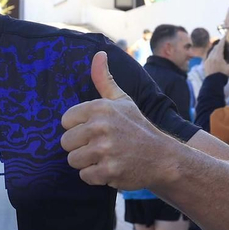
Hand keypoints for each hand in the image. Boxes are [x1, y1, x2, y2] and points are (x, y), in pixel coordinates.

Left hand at [60, 52, 180, 190]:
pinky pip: (85, 176)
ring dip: (87, 162)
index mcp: (100, 107)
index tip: (93, 130)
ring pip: (73, 160)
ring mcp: (104, 150)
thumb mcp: (123, 100)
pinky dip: (96, 176)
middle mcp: (100, 127)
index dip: (77, 128)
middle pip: (66, 142)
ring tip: (105, 157)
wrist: (163, 157)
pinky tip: (110, 168)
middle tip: (100, 146)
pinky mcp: (108, 171)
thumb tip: (98, 53)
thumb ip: (104, 79)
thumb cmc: (138, 127)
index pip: (65, 121)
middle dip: (80, 147)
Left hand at [202, 38, 228, 79]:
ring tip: (221, 49)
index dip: (223, 39)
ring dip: (217, 49)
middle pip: (216, 47)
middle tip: (225, 42)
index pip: (220, 45)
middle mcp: (211, 56)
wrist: (213, 83)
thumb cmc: (223, 75)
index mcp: (217, 56)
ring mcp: (207, 60)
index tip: (226, 35)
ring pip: (212, 51)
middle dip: (220, 44)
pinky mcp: (206, 63)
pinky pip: (209, 55)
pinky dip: (213, 53)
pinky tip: (216, 56)